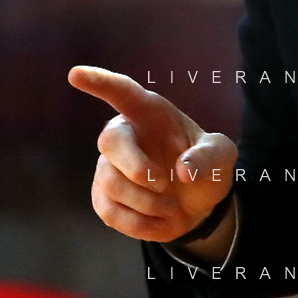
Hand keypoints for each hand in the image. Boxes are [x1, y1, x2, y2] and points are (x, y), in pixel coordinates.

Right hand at [68, 65, 237, 244]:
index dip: (100, 82)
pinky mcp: (103, 197)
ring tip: (172, 207)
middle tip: (163, 184)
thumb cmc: (205, 166)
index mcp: (151, 112)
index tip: (75, 74)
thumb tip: (182, 171)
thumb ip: (209, 157)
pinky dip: (140, 223)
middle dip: (135, 167)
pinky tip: (160, 221)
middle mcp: (125, 134)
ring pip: (111, 182)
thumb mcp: (221, 156)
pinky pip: (111, 212)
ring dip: (147, 202)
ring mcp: (109, 166)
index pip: (122, 92)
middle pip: (110, 142)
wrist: (197, 203)